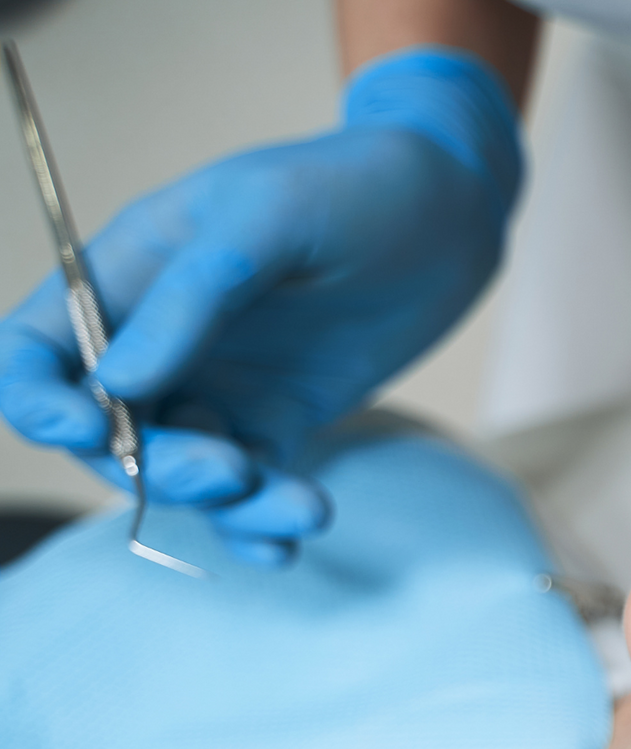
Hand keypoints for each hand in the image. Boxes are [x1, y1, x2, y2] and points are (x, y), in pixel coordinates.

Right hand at [0, 48, 520, 564]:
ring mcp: (216, 387)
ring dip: (224, 504)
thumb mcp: (267, 218)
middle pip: (106, 432)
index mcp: (123, 274)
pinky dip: (260, 522)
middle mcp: (155, 341)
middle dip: (155, 465)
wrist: (452, 210)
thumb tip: (114, 387)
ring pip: (181, 472)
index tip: (78, 428)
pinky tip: (288, 543)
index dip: (35, 398)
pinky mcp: (278, 422)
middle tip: (232, 469)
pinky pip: (250, 487)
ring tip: (298, 506)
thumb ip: (192, 297)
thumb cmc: (349, 187)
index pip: (34, 352)